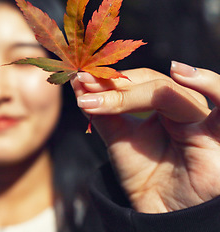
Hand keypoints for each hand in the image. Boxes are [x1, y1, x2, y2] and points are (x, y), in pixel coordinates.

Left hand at [71, 61, 219, 212]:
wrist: (160, 212)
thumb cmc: (145, 175)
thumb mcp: (119, 138)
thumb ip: (103, 112)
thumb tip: (79, 82)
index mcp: (167, 106)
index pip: (142, 81)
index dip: (112, 80)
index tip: (80, 80)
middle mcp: (188, 109)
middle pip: (155, 84)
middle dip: (118, 86)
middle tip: (86, 87)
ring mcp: (204, 122)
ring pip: (178, 94)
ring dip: (142, 88)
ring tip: (113, 83)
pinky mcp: (219, 138)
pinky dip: (212, 86)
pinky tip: (181, 73)